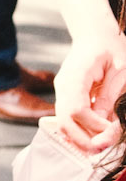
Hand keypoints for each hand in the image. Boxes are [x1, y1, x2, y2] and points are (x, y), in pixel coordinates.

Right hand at [54, 33, 125, 150]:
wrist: (95, 32)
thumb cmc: (111, 47)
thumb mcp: (120, 72)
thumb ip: (110, 98)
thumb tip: (106, 124)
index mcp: (76, 76)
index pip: (77, 109)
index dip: (94, 125)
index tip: (113, 129)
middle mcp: (63, 85)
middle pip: (64, 121)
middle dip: (83, 140)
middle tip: (104, 147)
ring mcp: (62, 91)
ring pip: (63, 123)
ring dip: (80, 138)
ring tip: (101, 144)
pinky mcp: (66, 95)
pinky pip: (67, 117)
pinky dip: (79, 129)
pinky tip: (95, 133)